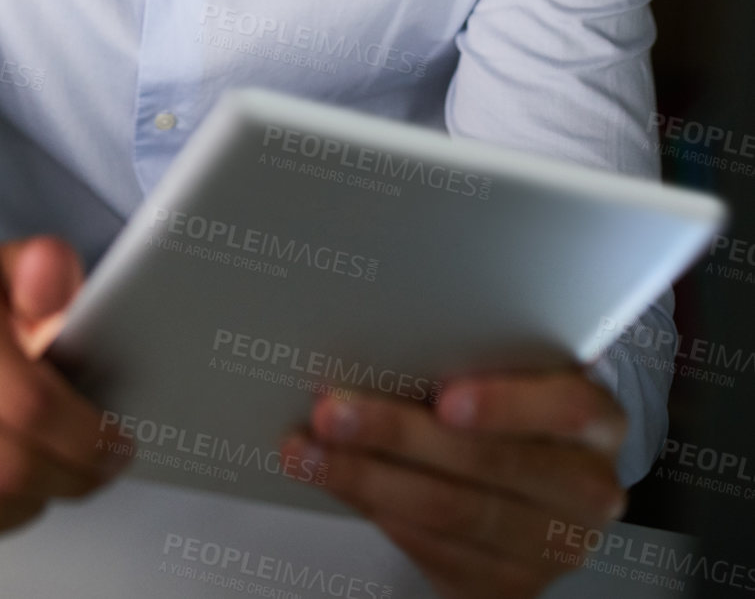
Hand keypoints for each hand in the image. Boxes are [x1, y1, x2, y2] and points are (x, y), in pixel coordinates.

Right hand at [0, 238, 133, 565]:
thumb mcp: (9, 263)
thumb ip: (45, 267)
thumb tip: (52, 284)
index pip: (28, 403)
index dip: (86, 435)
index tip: (115, 442)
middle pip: (6, 468)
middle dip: (70, 477)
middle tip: (96, 467)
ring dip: (28, 506)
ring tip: (46, 474)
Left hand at [280, 368, 626, 598]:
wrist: (549, 480)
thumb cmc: (523, 404)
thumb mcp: (521, 370)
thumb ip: (477, 355)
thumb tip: (384, 334)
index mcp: (598, 420)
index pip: (565, 408)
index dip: (504, 405)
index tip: (443, 397)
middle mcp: (587, 489)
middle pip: (487, 465)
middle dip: (397, 435)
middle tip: (333, 411)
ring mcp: (550, 546)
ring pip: (450, 512)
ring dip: (366, 478)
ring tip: (310, 451)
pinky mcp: (511, 585)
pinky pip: (435, 551)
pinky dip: (380, 513)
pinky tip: (342, 484)